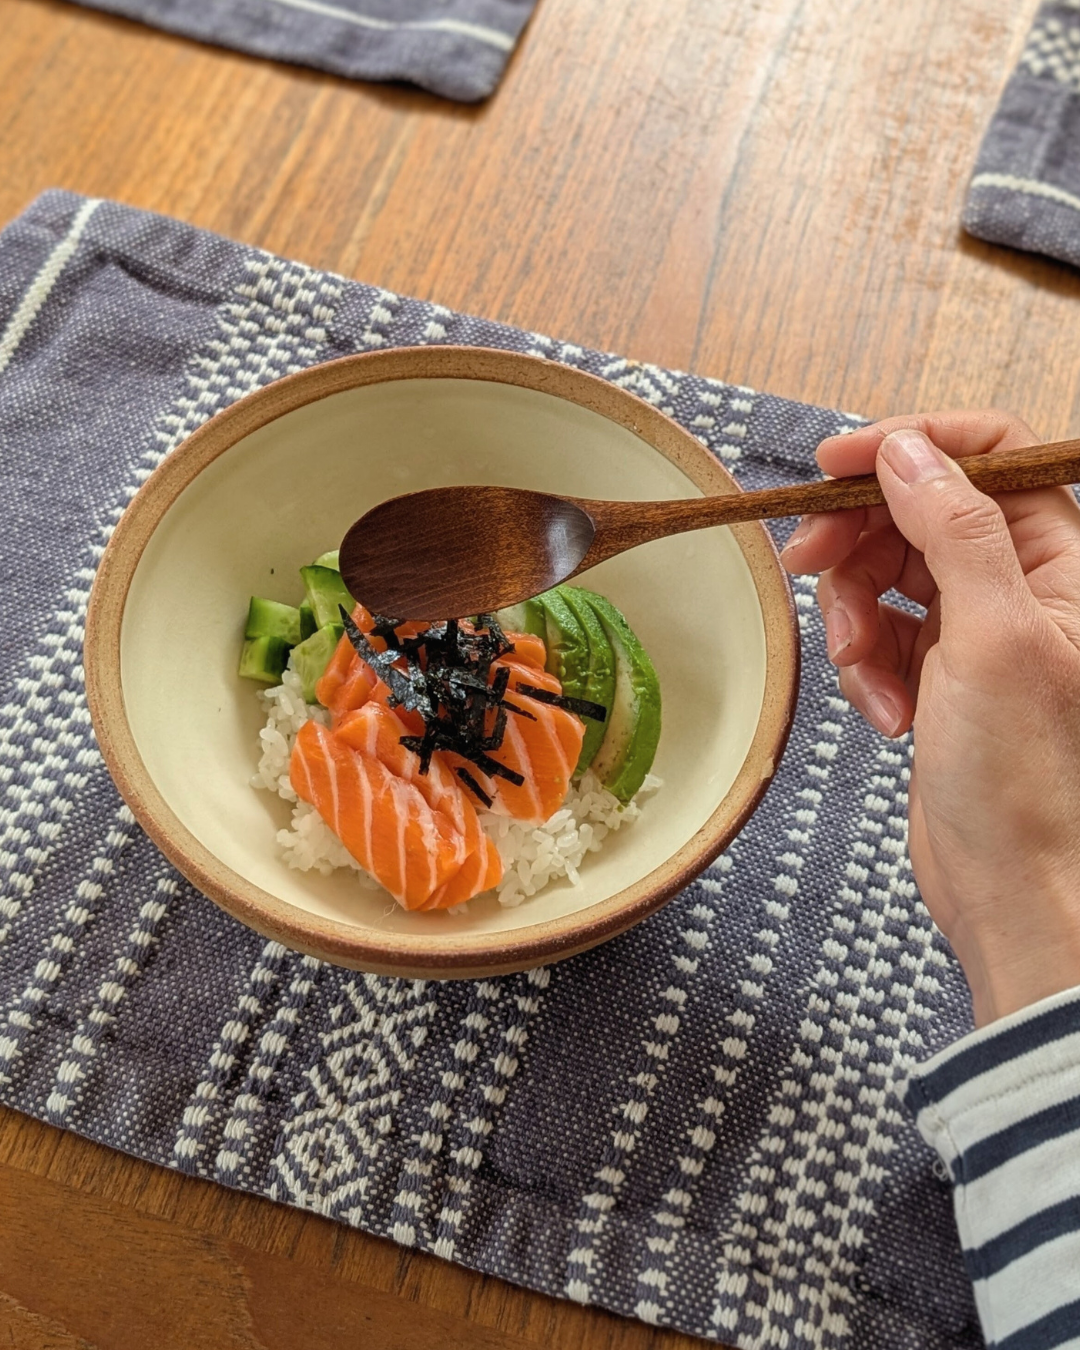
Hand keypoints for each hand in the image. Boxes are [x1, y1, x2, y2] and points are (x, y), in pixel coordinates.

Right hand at [782, 411, 1079, 1024]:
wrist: (1014, 887)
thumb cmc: (1027, 778)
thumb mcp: (991, 637)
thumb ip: (953, 529)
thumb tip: (907, 451)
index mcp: (1065, 559)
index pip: (990, 455)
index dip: (910, 446)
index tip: (835, 463)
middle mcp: (1024, 584)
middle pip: (920, 511)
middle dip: (861, 542)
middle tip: (806, 562)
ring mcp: (977, 629)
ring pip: (888, 572)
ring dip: (856, 617)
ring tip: (864, 674)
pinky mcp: (938, 672)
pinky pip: (879, 632)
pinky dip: (865, 665)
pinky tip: (885, 713)